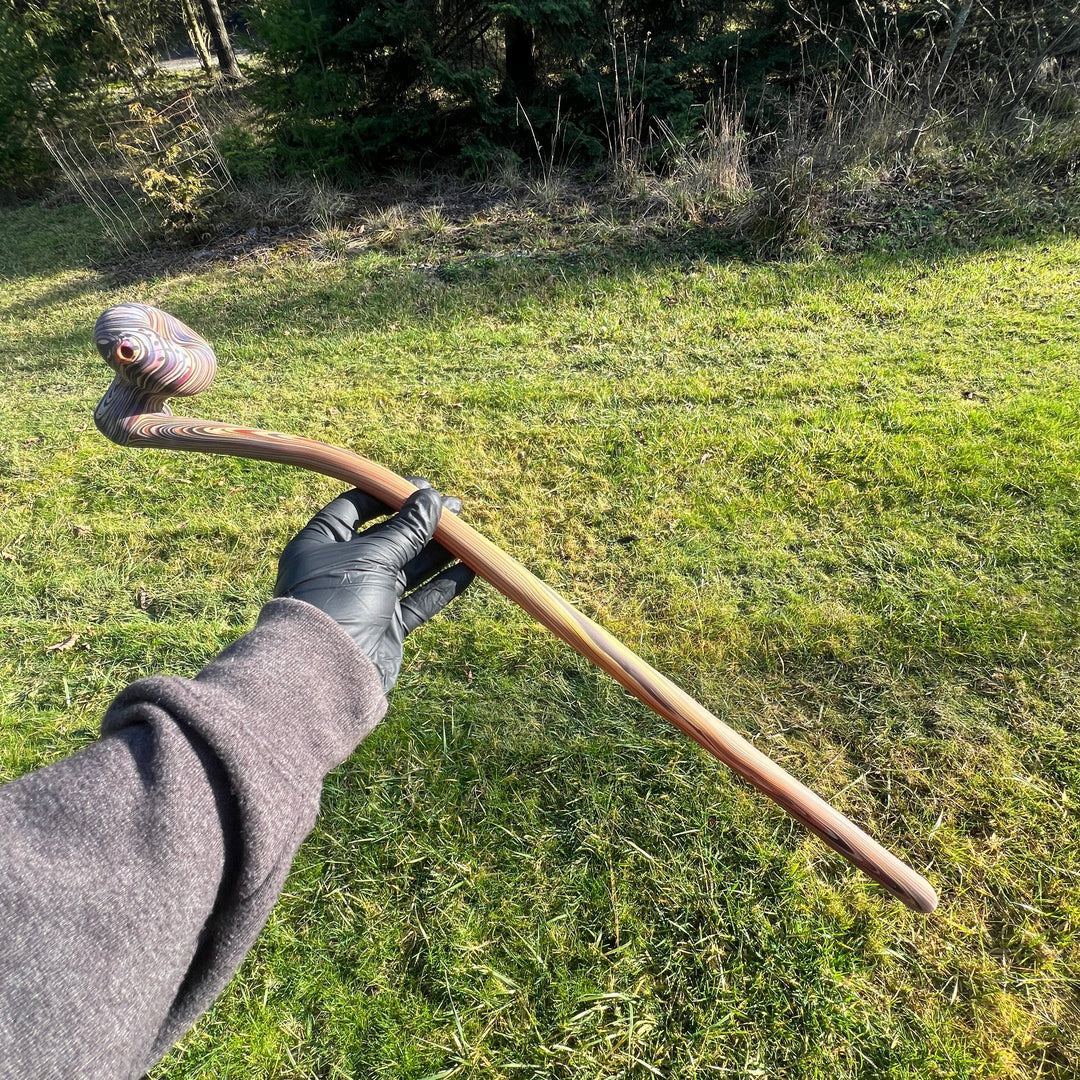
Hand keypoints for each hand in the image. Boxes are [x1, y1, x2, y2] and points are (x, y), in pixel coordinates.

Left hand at [274, 481, 474, 692]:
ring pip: (408, 567)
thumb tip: (434, 499)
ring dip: (437, 551)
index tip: (423, 487)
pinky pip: (419, 599)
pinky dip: (443, 584)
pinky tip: (469, 568)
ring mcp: (366, 596)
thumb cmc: (341, 600)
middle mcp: (342, 567)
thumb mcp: (374, 556)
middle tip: (456, 508)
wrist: (330, 670)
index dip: (389, 495)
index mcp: (322, 543)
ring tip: (468, 535)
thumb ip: (407, 529)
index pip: (355, 507)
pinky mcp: (387, 624)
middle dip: (421, 522)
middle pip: (387, 536)